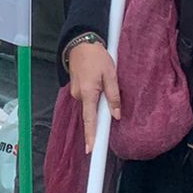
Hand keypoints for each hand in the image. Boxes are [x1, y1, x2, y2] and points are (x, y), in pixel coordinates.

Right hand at [67, 37, 120, 153]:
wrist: (80, 42)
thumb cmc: (96, 56)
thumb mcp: (111, 73)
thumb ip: (114, 96)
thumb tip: (117, 115)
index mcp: (88, 93)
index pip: (90, 120)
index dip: (91, 136)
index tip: (91, 150)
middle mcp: (79, 95)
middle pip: (92, 112)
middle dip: (101, 109)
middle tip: (107, 88)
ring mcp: (75, 92)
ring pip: (90, 104)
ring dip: (98, 98)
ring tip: (102, 78)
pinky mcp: (76, 89)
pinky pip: (87, 97)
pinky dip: (94, 94)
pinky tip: (96, 79)